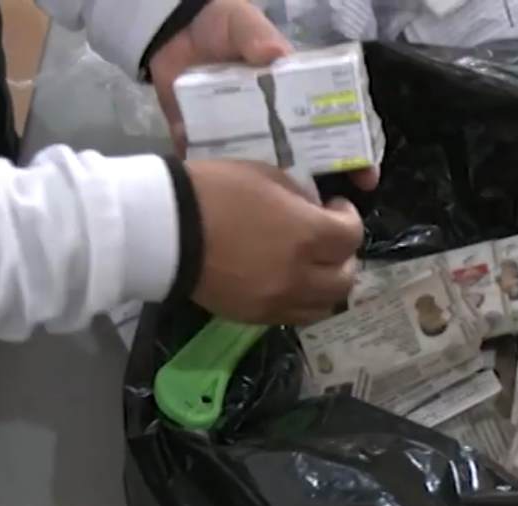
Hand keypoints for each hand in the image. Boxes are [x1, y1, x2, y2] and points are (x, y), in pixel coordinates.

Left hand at [150, 0, 378, 190]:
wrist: (170, 29)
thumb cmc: (221, 24)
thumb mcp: (245, 23)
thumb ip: (259, 38)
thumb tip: (276, 56)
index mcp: (292, 95)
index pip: (332, 127)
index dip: (353, 152)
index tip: (366, 175)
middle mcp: (271, 121)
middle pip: (304, 159)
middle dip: (320, 184)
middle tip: (327, 209)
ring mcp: (240, 135)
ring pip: (265, 173)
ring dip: (274, 193)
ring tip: (284, 212)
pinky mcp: (206, 140)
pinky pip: (217, 168)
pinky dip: (222, 184)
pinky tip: (233, 199)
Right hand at [187, 159, 363, 323]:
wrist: (166, 230)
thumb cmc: (214, 191)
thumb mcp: (265, 175)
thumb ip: (299, 197)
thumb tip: (316, 211)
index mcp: (307, 234)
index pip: (351, 236)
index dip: (349, 219)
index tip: (334, 209)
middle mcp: (301, 275)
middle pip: (345, 278)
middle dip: (343, 256)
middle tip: (328, 241)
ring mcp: (278, 301)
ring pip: (325, 305)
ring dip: (326, 284)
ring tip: (312, 266)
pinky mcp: (256, 317)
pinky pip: (296, 316)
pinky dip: (302, 300)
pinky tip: (289, 282)